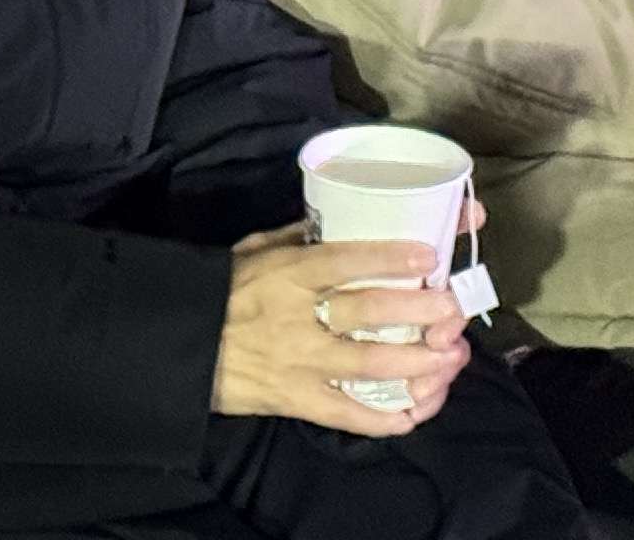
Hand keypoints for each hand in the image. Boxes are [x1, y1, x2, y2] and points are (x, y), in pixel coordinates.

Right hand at [213, 230, 470, 433]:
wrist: (181, 346)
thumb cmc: (224, 291)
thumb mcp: (257, 249)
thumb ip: (302, 235)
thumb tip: (348, 215)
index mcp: (290, 272)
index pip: (345, 258)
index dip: (389, 255)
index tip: (430, 253)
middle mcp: (298, 316)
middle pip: (368, 311)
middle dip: (418, 310)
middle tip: (452, 309)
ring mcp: (298, 362)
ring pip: (366, 363)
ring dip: (415, 363)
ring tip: (451, 357)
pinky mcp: (293, 399)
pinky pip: (342, 413)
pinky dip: (379, 419)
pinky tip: (413, 414)